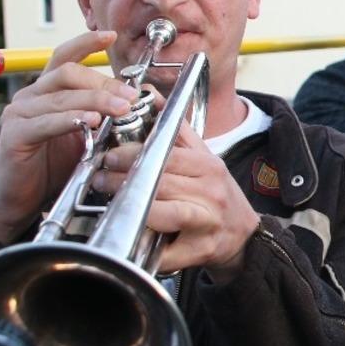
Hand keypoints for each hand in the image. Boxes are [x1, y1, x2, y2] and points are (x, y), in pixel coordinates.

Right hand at [0, 31, 138, 242]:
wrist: (17, 201)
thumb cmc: (53, 168)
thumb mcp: (85, 137)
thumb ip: (102, 118)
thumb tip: (134, 105)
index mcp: (47, 92)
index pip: (64, 56)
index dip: (86, 43)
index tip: (110, 35)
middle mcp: (31, 97)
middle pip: (68, 73)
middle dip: (104, 82)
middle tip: (131, 96)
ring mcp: (19, 114)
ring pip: (61, 96)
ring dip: (96, 100)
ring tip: (122, 109)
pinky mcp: (14, 136)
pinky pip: (45, 122)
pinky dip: (70, 120)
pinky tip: (90, 122)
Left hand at [93, 120, 258, 282]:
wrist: (243, 233)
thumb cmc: (214, 193)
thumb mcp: (203, 158)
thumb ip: (176, 131)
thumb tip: (149, 95)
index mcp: (208, 166)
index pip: (168, 155)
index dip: (135, 154)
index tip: (111, 156)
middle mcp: (211, 191)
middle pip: (161, 182)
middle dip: (124, 181)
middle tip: (102, 179)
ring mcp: (208, 221)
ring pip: (165, 213)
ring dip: (132, 209)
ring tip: (112, 203)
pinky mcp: (201, 249)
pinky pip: (167, 250)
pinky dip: (146, 247)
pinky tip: (130, 239)